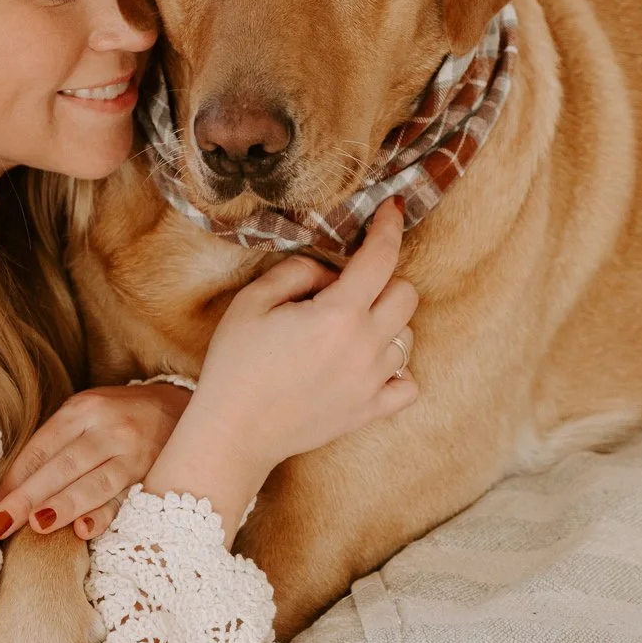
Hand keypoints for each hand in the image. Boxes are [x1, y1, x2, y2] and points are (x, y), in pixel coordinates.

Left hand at [0, 381, 192, 540]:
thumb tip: (13, 491)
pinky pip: (125, 499)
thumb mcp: (88, 417)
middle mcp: (107, 427)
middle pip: (62, 465)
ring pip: (94, 482)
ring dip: (64, 505)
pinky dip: (104, 515)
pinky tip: (84, 530)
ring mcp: (133, 451)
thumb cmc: (120, 419)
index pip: (41, 446)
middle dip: (28, 497)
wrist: (182, 407)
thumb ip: (57, 447)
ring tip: (36, 525)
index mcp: (82, 410)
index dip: (15, 478)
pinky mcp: (154, 474)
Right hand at [144, 199, 417, 539]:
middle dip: (383, 279)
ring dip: (385, 322)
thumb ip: (297, 272)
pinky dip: (396, 368)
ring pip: (408, 336)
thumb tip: (329, 272)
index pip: (380, 258)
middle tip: (347, 287)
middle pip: (406, 295)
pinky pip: (408, 383)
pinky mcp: (370, 411)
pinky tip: (368, 364)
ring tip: (346, 329)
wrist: (234, 433)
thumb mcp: (252, 301)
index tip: (392, 209)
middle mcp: (365, 347)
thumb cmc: (236, 364)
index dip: (389, 227)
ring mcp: (372, 383)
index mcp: (338, 315)